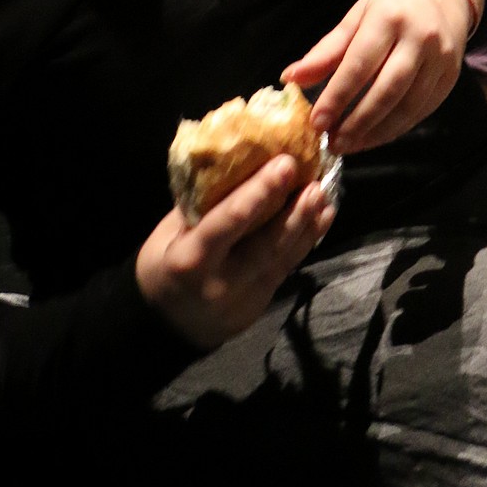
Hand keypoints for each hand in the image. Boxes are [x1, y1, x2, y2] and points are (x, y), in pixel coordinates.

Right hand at [135, 154, 335, 351]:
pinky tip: (320, 219)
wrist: (166, 326)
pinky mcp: (260, 305)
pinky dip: (304, 243)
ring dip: (307, 226)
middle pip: (264, 246)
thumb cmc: (162, 266)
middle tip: (315, 182)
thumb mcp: (167, 234)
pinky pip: (285, 270)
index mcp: (190, 259)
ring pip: (282, 260)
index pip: (228, 223)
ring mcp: (243, 299)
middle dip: (293, 213)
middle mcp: (220, 282)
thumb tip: (233, 160)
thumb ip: (200, 204)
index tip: (285, 164)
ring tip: (324, 196)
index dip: (259, 193)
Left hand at [281, 0, 479, 154]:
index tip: (317, 122)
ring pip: (407, 107)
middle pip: (386, 90)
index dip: (336, 96)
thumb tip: (291, 78)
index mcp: (389, 16)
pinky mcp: (450, 78)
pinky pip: (421, 111)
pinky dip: (395, 128)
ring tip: (350, 144)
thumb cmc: (392, 4)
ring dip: (376, 132)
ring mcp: (440, 59)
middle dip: (357, 122)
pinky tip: (374, 136)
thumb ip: (327, 50)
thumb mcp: (357, 15)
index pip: (359, 64)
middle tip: (333, 142)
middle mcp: (419, 38)